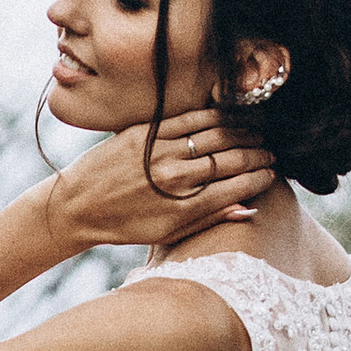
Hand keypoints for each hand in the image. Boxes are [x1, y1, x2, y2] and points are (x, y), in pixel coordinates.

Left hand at [41, 108, 275, 261]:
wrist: (77, 206)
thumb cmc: (125, 225)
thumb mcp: (168, 234)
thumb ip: (208, 219)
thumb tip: (247, 208)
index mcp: (183, 207)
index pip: (238, 186)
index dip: (260, 177)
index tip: (272, 173)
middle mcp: (175, 178)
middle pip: (233, 159)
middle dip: (258, 155)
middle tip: (270, 153)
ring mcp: (160, 152)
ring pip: (217, 134)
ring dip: (243, 132)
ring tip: (256, 134)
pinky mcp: (145, 132)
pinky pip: (190, 119)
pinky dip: (216, 116)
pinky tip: (229, 118)